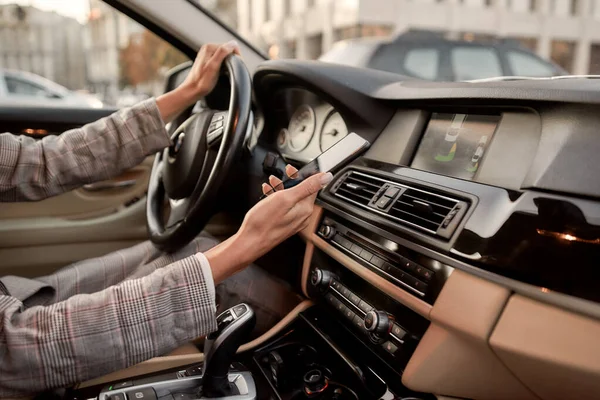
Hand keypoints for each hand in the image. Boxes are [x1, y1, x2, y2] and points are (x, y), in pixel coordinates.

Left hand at [182, 41, 240, 99]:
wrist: (192, 90)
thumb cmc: (201, 82)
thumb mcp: (213, 66)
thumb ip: (222, 53)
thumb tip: (233, 44)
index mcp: (209, 47)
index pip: (231, 45)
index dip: (236, 55)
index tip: (235, 65)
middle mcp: (208, 49)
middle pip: (228, 50)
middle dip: (231, 60)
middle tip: (229, 71)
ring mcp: (207, 55)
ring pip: (225, 56)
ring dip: (228, 64)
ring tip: (224, 72)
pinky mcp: (208, 61)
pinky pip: (221, 60)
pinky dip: (224, 66)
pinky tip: (221, 73)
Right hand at [205, 168, 332, 282]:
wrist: (250, 242)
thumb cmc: (264, 222)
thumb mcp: (285, 198)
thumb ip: (307, 186)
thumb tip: (326, 176)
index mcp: (305, 209)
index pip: (312, 186)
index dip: (303, 175)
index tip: (292, 170)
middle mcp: (302, 216)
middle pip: (301, 191)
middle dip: (289, 181)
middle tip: (277, 178)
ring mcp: (293, 220)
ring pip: (291, 198)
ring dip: (281, 188)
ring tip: (270, 184)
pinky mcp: (284, 223)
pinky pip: (284, 206)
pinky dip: (276, 198)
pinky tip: (267, 195)